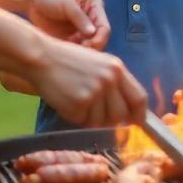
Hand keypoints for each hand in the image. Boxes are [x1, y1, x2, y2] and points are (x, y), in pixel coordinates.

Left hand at [26, 0, 109, 49]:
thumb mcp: (66, 4)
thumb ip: (80, 18)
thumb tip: (93, 33)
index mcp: (94, 6)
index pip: (104, 27)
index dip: (99, 39)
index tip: (87, 46)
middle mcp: (91, 19)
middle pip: (99, 40)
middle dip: (92, 48)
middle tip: (79, 54)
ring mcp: (81, 30)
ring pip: (89, 47)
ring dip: (82, 52)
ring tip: (70, 53)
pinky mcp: (71, 38)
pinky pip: (77, 50)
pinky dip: (73, 54)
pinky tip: (64, 54)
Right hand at [31, 39, 146, 126]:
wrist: (42, 58)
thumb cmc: (69, 60)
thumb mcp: (99, 63)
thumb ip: (116, 83)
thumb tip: (129, 111)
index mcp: (117, 69)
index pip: (139, 98)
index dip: (140, 115)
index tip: (138, 124)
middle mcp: (109, 80)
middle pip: (122, 115)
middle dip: (113, 121)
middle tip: (99, 115)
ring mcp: (94, 93)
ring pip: (102, 122)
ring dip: (92, 118)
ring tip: (79, 101)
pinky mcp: (79, 105)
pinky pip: (84, 123)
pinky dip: (78, 118)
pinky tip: (69, 102)